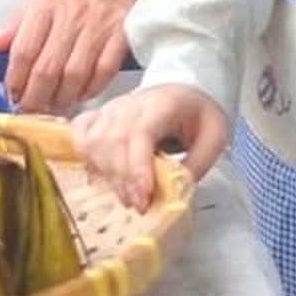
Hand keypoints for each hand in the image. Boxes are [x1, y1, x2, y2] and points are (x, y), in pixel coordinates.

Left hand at [0, 0, 155, 112]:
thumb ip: (15, 26)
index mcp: (46, 5)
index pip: (23, 50)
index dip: (15, 79)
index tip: (13, 94)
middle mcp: (71, 16)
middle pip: (47, 68)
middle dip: (35, 97)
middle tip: (31, 108)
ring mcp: (98, 27)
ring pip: (74, 75)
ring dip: (61, 98)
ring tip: (54, 104)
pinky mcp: (121, 37)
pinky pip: (103, 72)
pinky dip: (90, 89)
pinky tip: (81, 94)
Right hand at [72, 84, 229, 211]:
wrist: (184, 91)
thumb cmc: (198, 114)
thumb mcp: (215, 137)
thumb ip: (197, 164)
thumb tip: (174, 193)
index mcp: (163, 104)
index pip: (139, 133)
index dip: (137, 168)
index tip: (144, 197)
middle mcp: (130, 104)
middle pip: (111, 141)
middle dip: (123, 179)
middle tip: (140, 204)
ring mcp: (110, 108)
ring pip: (93, 141)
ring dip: (106, 173)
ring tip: (127, 193)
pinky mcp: (98, 116)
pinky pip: (80, 135)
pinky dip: (85, 157)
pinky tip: (102, 173)